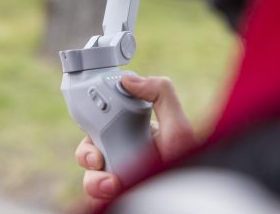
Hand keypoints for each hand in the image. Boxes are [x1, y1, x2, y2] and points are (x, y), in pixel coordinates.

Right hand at [75, 75, 198, 208]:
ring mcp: (120, 179)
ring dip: (94, 179)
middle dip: (88, 153)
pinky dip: (96, 196)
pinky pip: (93, 198)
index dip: (94, 123)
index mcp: (135, 134)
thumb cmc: (191, 166)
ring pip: (89, 176)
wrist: (192, 199)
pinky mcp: (117, 199)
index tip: (96, 125)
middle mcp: (124, 156)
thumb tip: (128, 79)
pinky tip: (112, 194)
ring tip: (112, 184)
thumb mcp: (179, 126)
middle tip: (98, 159)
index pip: (103, 124)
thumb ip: (160, 94)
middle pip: (89, 149)